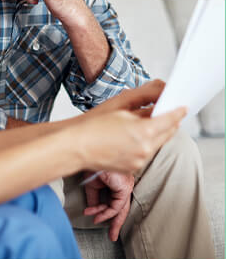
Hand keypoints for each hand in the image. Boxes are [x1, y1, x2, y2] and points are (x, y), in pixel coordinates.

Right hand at [71, 80, 186, 173]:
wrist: (75, 146)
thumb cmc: (93, 123)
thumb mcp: (120, 103)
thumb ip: (146, 95)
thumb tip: (162, 89)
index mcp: (144, 131)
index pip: (171, 119)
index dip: (178, 111)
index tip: (182, 105)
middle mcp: (146, 149)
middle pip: (168, 133)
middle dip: (169, 121)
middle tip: (165, 109)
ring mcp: (140, 161)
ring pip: (158, 143)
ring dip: (157, 131)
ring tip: (144, 120)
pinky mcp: (134, 168)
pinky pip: (147, 152)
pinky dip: (146, 142)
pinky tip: (132, 134)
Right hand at [83, 170, 133, 241]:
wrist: (92, 154)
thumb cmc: (92, 163)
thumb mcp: (91, 183)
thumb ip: (93, 197)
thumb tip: (92, 210)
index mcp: (118, 181)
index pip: (116, 200)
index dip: (107, 212)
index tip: (98, 220)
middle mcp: (124, 183)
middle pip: (122, 208)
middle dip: (116, 223)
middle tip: (112, 236)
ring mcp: (126, 185)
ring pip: (120, 209)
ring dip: (108, 219)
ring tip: (96, 222)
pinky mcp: (124, 188)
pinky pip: (115, 206)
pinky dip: (105, 213)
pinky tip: (96, 216)